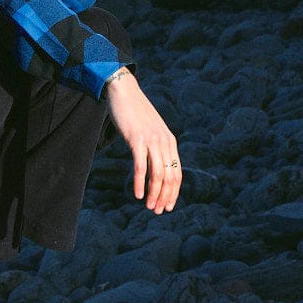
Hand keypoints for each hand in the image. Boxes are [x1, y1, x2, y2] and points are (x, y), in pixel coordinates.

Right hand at [105, 70, 180, 212]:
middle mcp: (164, 142)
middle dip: (164, 197)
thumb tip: (156, 166)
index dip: (173, 193)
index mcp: (170, 142)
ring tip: (149, 207)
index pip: (177, 174)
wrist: (125, 91)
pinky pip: (140, 166)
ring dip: (154, 194)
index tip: (167, 207)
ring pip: (157, 175)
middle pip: (169, 177)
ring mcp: (151, 140)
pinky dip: (139, 183)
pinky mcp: (137, 139)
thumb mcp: (152, 131)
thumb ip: (157, 146)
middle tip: (157, 211)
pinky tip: (137, 194)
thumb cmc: (136, 113)